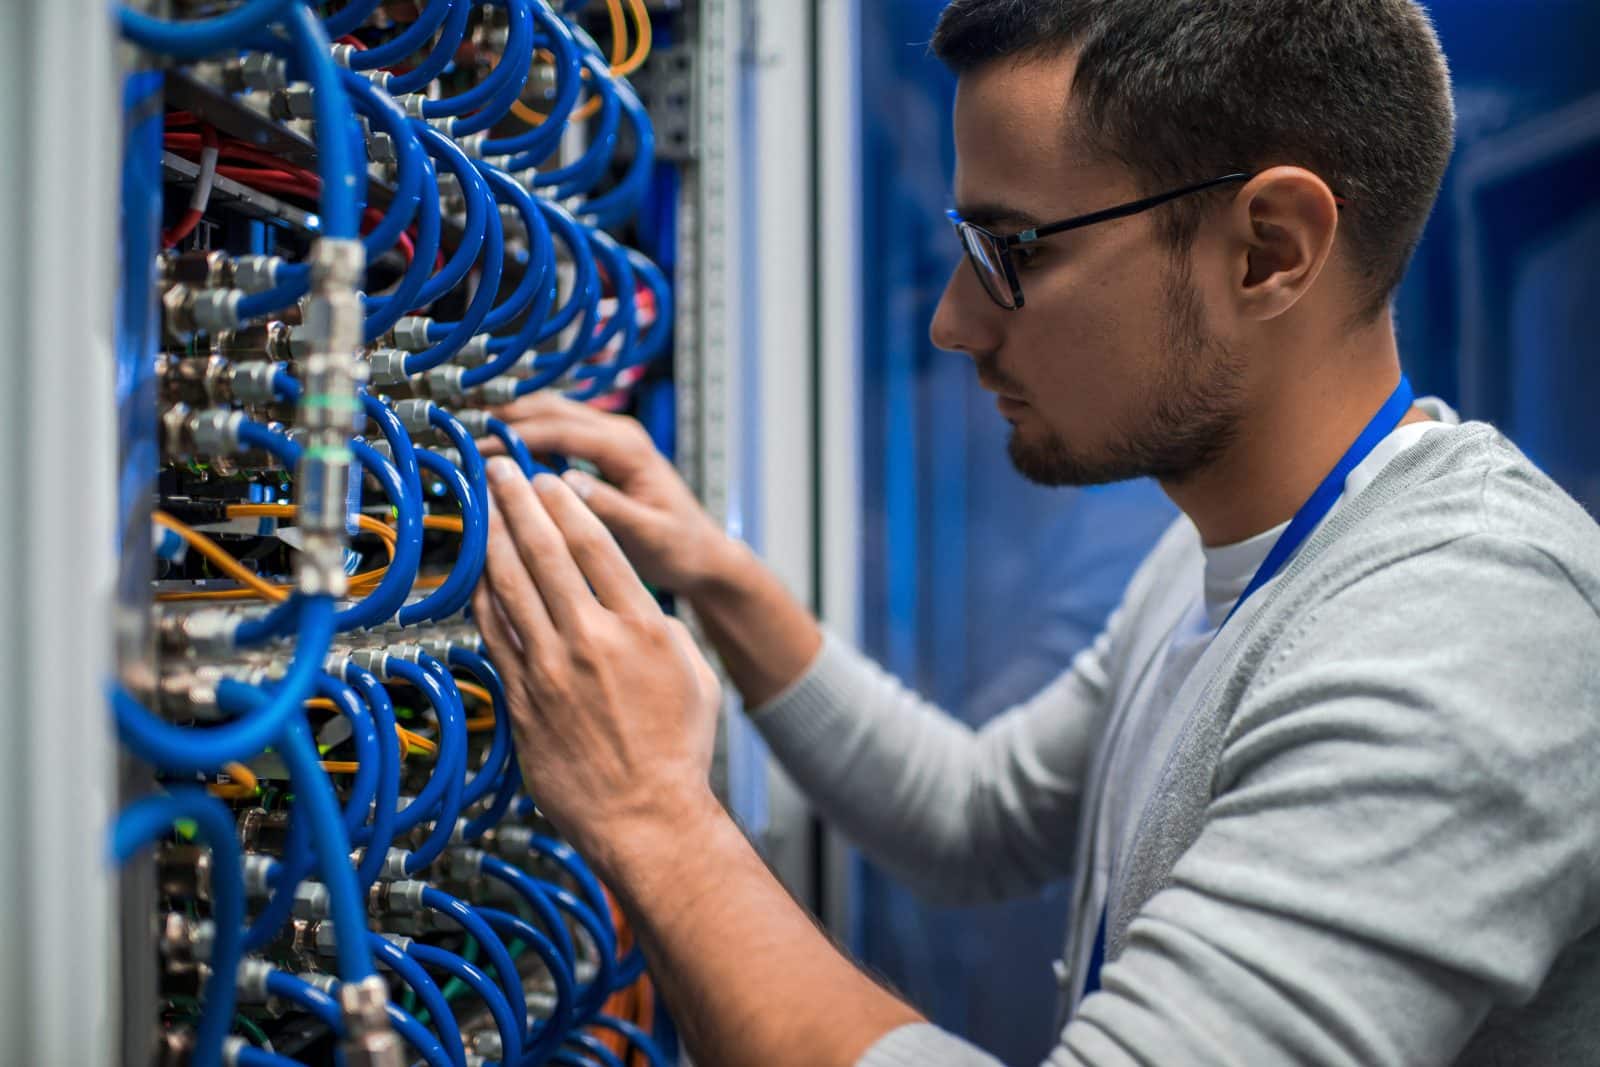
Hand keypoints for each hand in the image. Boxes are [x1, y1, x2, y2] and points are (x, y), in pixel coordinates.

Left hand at [474, 459, 722, 866]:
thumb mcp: (692, 673)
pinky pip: (494, 632)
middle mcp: (592, 639)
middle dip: (519, 502)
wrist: (647, 818)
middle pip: (546, 551)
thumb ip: (659, 627)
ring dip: (493, 537)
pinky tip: (476, 571)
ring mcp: (551, 668)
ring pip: (511, 585)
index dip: (566, 504)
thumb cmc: (676, 752)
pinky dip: (482, 595)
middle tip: (501, 470)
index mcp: (641, 626)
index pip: (596, 544)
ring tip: (481, 505)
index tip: (549, 480)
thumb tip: (631, 602)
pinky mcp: (523, 697)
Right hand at [482, 392, 733, 594]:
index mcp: (629, 448)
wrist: (704, 553)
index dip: (517, 435)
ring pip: (552, 415)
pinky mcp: (603, 453)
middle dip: (506, 417)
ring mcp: (612, 440)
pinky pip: (558, 434)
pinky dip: (527, 435)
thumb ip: (610, 508)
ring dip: (512, 421)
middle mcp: (620, 434)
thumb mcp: (649, 534)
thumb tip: (566, 485)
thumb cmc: (682, 547)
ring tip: (470, 435)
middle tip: (462, 432)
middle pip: (552, 410)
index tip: (479, 447)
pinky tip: (500, 451)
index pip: (562, 429)